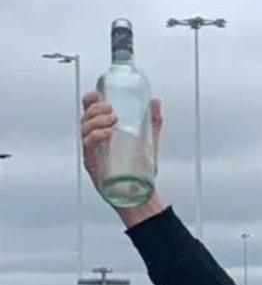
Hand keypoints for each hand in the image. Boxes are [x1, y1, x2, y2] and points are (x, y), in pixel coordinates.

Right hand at [81, 91, 166, 226]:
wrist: (140, 191)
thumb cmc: (141, 165)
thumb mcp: (150, 137)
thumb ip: (153, 118)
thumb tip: (155, 100)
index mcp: (104, 129)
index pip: (90, 110)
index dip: (90, 99)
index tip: (99, 93)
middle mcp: (95, 138)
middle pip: (85, 117)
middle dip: (95, 108)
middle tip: (111, 110)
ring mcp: (92, 150)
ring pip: (84, 129)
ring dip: (96, 120)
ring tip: (112, 120)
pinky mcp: (92, 162)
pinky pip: (87, 145)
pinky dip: (96, 135)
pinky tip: (107, 133)